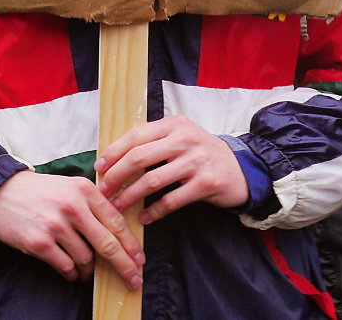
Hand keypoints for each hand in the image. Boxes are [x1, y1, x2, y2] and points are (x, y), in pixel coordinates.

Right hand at [0, 170, 143, 287]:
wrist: (2, 192)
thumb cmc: (41, 191)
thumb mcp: (70, 186)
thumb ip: (92, 203)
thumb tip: (118, 230)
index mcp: (84, 190)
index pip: (115, 221)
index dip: (131, 244)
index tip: (140, 259)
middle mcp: (72, 206)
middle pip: (107, 243)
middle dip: (124, 265)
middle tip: (133, 280)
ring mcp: (55, 225)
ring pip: (86, 258)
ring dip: (89, 270)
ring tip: (85, 270)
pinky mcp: (39, 242)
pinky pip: (65, 266)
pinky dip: (71, 273)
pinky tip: (71, 271)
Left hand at [95, 115, 248, 223]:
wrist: (242, 168)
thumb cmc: (202, 153)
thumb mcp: (181, 137)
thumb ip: (155, 141)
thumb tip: (115, 156)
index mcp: (173, 124)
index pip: (135, 135)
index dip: (114, 152)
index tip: (99, 168)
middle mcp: (184, 139)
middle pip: (139, 157)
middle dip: (116, 176)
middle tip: (103, 191)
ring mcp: (196, 160)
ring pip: (152, 180)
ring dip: (130, 196)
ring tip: (118, 208)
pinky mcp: (205, 183)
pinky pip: (172, 200)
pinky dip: (154, 212)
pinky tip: (143, 217)